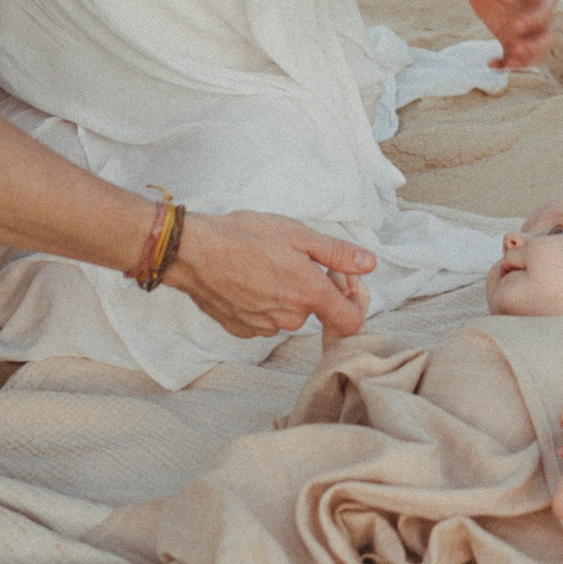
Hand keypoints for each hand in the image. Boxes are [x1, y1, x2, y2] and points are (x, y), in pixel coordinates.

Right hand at [162, 209, 377, 338]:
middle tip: (293, 258)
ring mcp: (264, 327)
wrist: (193, 251)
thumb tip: (369, 264)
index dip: (351, 301)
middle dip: (311, 288)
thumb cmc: (245, 236)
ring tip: (264, 265)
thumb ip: (338, 253)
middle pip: (315, 312)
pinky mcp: (241, 329)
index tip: (338, 280)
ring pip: (287, 315)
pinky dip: (260, 303)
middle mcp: (290, 318)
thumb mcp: (298, 234)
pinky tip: (246, 279)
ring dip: (284, 295)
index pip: (350, 321)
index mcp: (309, 294)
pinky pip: (263, 319)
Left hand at [460, 0, 558, 69]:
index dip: (534, 22)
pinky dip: (505, 63)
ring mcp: (526, 28)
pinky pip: (513, 56)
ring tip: (507, 62)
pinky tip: (492, 64)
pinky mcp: (510, 37)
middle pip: (548, 37)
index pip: (547, 12)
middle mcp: (539, 14)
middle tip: (516, 50)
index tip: (514, 25)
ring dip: (524, 60)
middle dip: (536, 48)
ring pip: (535, 52)